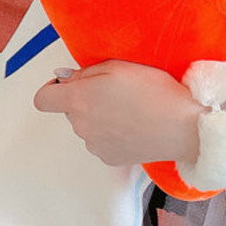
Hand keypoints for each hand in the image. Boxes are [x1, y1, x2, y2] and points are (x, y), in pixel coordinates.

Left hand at [34, 61, 201, 167]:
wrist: (183, 127)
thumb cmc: (155, 91)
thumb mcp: (119, 67)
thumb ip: (85, 72)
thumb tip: (63, 78)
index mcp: (79, 100)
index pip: (43, 99)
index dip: (52, 89)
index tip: (68, 84)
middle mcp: (81, 126)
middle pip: (70, 111)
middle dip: (85, 99)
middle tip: (115, 90)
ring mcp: (94, 145)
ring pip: (86, 126)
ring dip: (99, 117)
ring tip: (130, 109)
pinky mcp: (109, 158)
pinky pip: (101, 141)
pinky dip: (111, 133)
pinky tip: (133, 125)